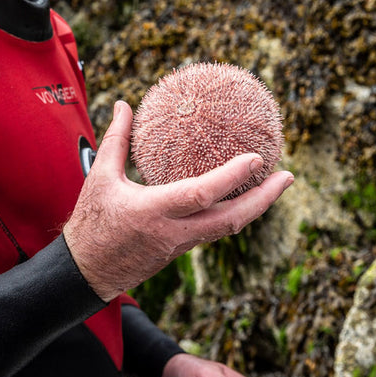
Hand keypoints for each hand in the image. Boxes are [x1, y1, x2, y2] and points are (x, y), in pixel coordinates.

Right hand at [63, 100, 293, 300]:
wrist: (87, 272)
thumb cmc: (91, 222)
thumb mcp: (99, 177)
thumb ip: (116, 140)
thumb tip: (124, 104)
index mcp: (153, 211)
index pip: (202, 194)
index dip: (232, 176)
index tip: (256, 158)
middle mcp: (173, 231)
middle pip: (231, 220)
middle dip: (264, 199)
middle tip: (288, 176)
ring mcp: (180, 245)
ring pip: (228, 228)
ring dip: (257, 207)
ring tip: (278, 184)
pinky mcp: (181, 251)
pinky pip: (216, 230)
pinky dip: (236, 213)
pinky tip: (246, 197)